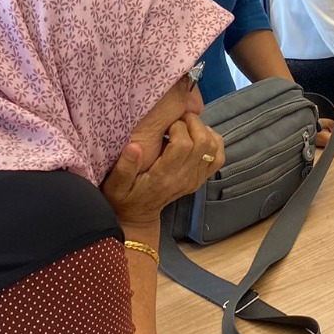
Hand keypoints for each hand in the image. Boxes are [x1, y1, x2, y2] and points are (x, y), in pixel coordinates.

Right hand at [102, 113, 223, 226]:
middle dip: (193, 123)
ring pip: (214, 148)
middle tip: (179, 117)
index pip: (183, 145)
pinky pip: (218, 158)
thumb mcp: (115, 184)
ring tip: (187, 125)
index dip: (178, 127)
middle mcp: (184, 178)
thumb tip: (134, 146)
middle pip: (203, 142)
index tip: (166, 123)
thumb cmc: (124, 197)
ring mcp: (195, 179)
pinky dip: (214, 142)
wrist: (138, 216)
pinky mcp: (200, 179)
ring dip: (204, 130)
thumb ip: (124, 166)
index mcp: (164, 176)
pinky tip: (199, 136)